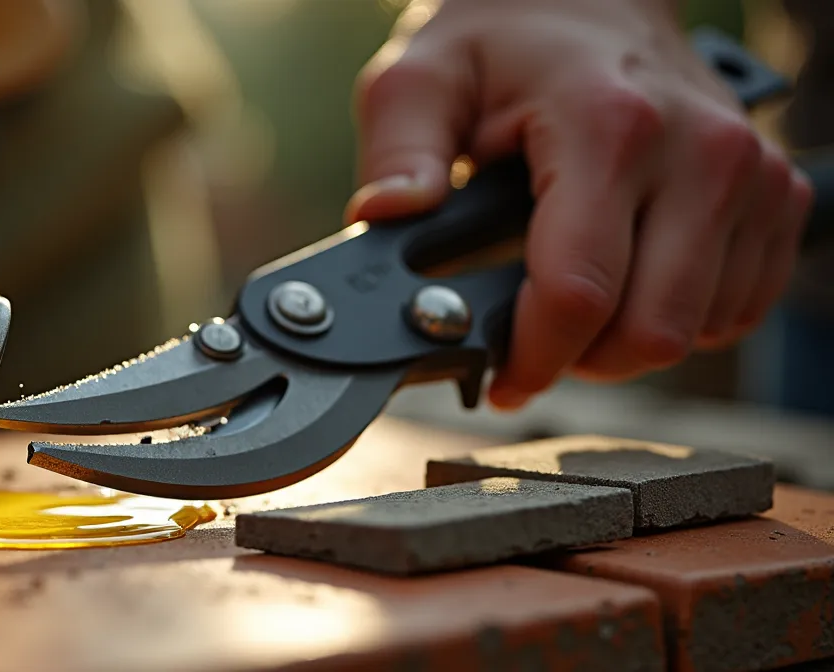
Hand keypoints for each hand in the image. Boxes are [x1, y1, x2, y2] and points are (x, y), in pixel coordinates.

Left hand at [347, 0, 812, 409]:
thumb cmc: (505, 45)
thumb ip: (398, 151)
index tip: (500, 377)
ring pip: (696, 331)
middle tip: (533, 341)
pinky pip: (738, 309)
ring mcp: (751, 174)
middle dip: (579, 359)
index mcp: (607, 126)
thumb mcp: (423, 78)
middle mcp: (699, 151)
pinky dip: (680, 318)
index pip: (580, 292)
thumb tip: (382, 219)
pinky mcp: (778, 194)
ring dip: (628, 342)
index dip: (532, 357)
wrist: (591, 5)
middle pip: (650, 330)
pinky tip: (631, 283)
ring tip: (575, 302)